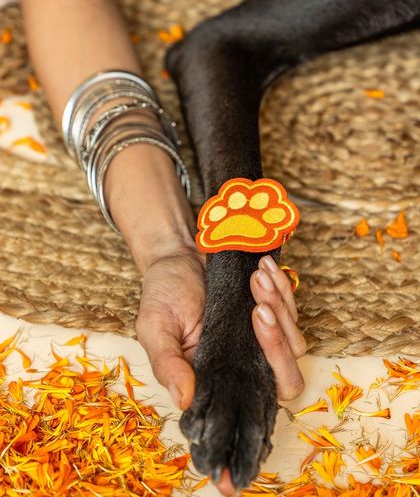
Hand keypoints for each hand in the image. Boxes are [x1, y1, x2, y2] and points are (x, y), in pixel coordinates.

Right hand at [136, 246, 305, 495]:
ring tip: (256, 279)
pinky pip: (292, 312)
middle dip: (278, 348)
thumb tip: (184, 402)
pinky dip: (283, 291)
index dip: (240, 448)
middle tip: (256, 312)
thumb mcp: (155, 328)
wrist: (179, 257)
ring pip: (295, 344)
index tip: (235, 479)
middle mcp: (242, 366)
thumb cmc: (163, 295)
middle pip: (284, 382)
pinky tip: (264, 270)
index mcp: (212, 379)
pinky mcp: (271, 314)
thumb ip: (168, 364)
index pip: (234, 420)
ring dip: (279, 309)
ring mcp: (259, 341)